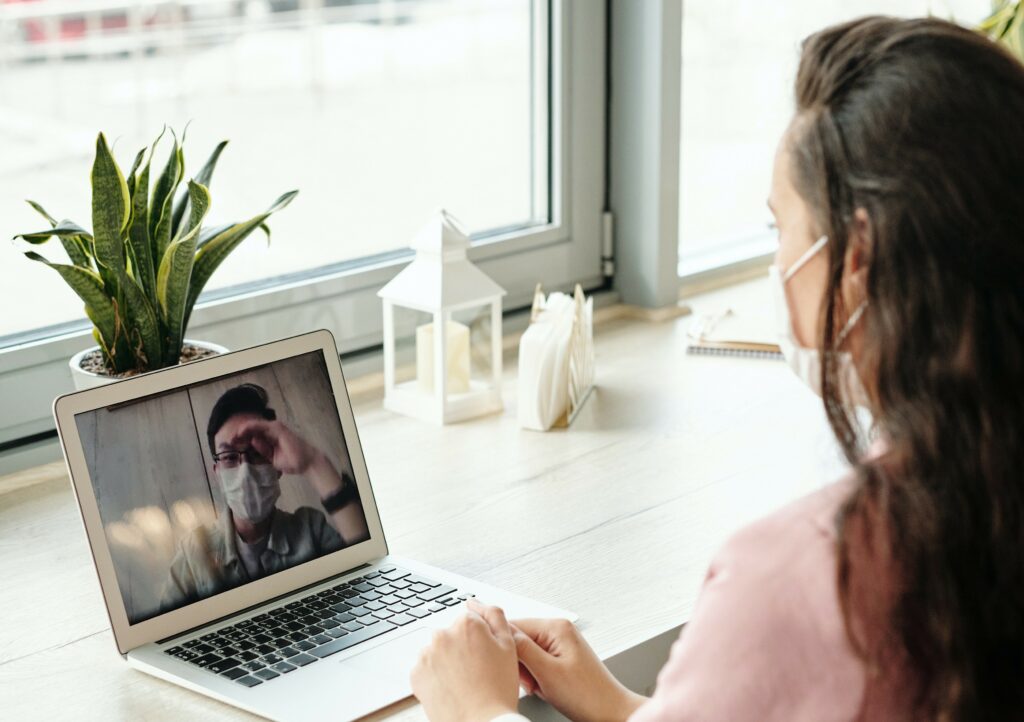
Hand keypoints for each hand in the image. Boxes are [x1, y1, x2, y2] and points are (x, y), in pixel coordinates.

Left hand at [230, 418, 321, 475]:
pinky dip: (248, 428)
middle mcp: (272, 430)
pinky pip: (258, 425)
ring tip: (231, 438)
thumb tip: (252, 441)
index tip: (232, 446)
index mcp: (271, 437)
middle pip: (251, 429)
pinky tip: (240, 433)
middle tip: (228, 442)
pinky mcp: (276, 428)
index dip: (241, 439)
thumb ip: (263, 449)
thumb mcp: (272, 457)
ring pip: (253, 426)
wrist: (306, 462)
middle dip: (239, 435)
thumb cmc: (292, 461)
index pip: (253, 435)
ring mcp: (274, 428)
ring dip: (241, 431)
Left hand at [410, 601, 519, 721]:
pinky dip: (434, 676)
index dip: (478, 640)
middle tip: (475, 671)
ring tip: (463, 682)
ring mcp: (426, 655)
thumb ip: (495, 616)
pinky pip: (425, 669)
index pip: (469, 621)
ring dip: (446, 661)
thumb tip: (477, 602)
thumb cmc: (498, 690)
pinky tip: (450, 687)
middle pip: (451, 635)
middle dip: (460, 648)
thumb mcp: (509, 646)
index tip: (483, 656)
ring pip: (437, 651)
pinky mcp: (416, 674)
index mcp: (466, 624)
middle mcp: (442, 634)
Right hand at [512, 617, 646, 721]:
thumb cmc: (587, 695)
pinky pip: (538, 661)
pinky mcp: (562, 655)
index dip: (505, 648)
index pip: (514, 625)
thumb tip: (502, 631)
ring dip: (528, 671)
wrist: (609, 711)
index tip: (505, 667)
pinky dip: (536, 675)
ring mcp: (561, 642)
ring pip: (527, 652)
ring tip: (540, 686)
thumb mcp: (547, 672)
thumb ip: (522, 649)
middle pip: (520, 639)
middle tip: (530, 681)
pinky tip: (545, 686)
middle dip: (520, 663)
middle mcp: (559, 630)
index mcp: (556, 627)